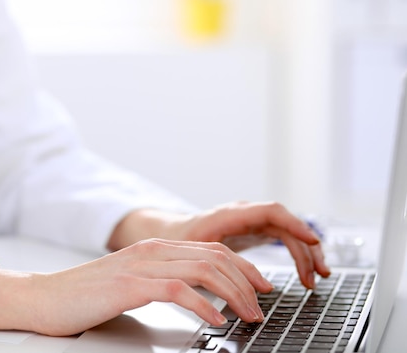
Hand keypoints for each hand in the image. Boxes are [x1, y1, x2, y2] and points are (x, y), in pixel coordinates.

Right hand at [0, 238, 272, 335]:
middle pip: (214, 257)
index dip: (242, 268)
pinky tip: (215, 320)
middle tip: (263, 305)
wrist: (46, 298)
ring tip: (248, 316)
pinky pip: (178, 290)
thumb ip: (164, 282)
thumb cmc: (87, 296)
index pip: (211, 250)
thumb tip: (199, 297)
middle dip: (247, 281)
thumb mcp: (133, 283)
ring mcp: (141, 266)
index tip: (261, 287)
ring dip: (233, 294)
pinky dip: (204, 305)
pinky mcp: (130, 285)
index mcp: (155, 248)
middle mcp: (152, 251)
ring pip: (203, 270)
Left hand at [108, 202, 330, 288]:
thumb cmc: (180, 239)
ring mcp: (253, 221)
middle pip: (287, 224)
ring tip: (315, 280)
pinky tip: (304, 273)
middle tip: (319, 273)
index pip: (271, 211)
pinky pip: (284, 239)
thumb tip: (242, 280)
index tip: (312, 240)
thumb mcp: (196, 250)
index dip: (294, 224)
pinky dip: (296, 255)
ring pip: (289, 233)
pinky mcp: (255, 231)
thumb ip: (219, 259)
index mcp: (232, 213)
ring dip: (305, 254)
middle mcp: (246, 213)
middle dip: (307, 248)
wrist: (172, 233)